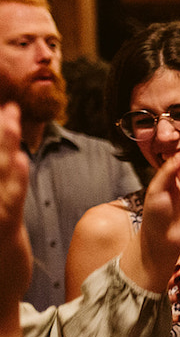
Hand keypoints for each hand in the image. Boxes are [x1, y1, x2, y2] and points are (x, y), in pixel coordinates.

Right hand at [0, 101, 30, 312]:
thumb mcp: (1, 221)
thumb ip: (6, 189)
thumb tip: (13, 160)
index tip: (1, 109)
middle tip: (6, 105)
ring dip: (2, 143)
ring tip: (10, 115)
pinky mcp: (1, 231)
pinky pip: (9, 201)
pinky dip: (14, 179)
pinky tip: (20, 158)